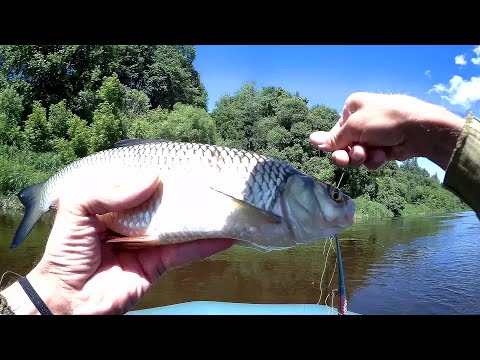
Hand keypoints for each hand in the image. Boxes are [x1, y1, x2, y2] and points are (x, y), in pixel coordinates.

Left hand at [1, 173, 233, 314]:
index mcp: (111, 203)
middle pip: (163, 202)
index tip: (181, 161)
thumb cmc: (66, 253)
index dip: (158, 170)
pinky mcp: (158, 264)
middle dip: (184, 191)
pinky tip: (225, 235)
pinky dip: (205, 244)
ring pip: (178, 224)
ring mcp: (147, 242)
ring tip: (224, 202)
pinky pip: (184, 251)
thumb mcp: (74, 209)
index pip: (138, 181)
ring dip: (200, 215)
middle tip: (209, 179)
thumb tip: (151, 179)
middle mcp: (132, 220)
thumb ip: (107, 191)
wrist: (69, 301)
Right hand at [309, 92, 465, 169]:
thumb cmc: (385, 120)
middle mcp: (362, 120)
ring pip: (356, 154)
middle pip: (344, 145)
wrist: (421, 129)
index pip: (335, 131)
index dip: (334, 145)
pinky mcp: (384, 147)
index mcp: (353, 107)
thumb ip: (334, 138)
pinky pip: (371, 158)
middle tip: (350, 159)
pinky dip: (374, 159)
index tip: (336, 153)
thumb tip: (312, 141)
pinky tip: (383, 156)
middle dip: (347, 154)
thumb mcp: (354, 127)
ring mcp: (374, 135)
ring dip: (361, 157)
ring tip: (371, 154)